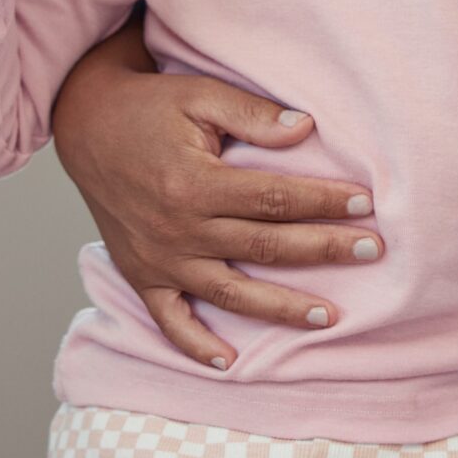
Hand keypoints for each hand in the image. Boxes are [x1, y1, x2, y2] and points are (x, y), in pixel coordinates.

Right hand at [50, 42, 383, 369]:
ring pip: (230, 292)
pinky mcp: (141, 274)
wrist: (84, 122)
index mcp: (195, 183)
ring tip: (329, 317)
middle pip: (265, 246)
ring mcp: (159, 258)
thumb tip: (307, 130)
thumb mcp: (200, 95)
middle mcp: (178, 229)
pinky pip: (169, 319)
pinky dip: (196, 345)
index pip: (275, 198)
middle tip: (372, 251)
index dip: (323, 201)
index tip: (366, 203)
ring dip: (280, 308)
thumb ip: (253, 114)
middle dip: (324, 249)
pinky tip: (230, 362)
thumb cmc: (151, 105)